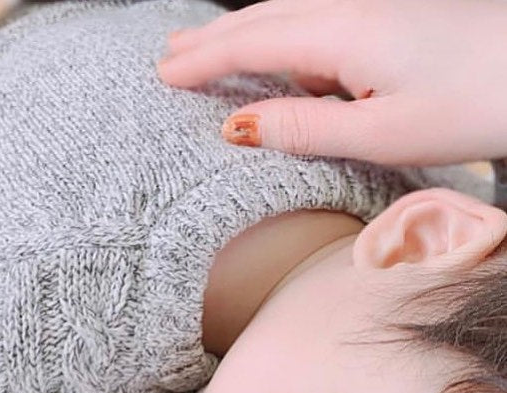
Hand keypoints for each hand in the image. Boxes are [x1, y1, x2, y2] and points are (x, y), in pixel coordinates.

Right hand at [157, 0, 506, 165]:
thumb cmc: (476, 104)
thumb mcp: (382, 132)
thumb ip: (305, 126)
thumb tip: (239, 127)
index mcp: (344, 33)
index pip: (253, 41)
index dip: (203, 58)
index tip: (164, 74)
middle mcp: (352, 6)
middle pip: (264, 16)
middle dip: (211, 36)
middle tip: (169, 52)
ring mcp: (373, 5)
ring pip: (288, 12)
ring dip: (241, 30)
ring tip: (205, 45)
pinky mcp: (391, 15)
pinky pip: (317, 20)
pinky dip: (279, 34)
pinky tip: (275, 54)